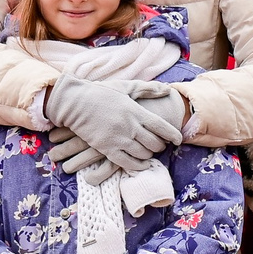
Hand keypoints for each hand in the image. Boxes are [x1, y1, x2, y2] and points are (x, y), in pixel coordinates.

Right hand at [46, 71, 180, 174]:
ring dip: (149, 155)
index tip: (178, 140)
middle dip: (161, 146)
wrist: (74, 103)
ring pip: (143, 154)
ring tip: (149, 152)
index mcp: (136, 111)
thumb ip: (147, 89)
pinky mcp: (107, 149)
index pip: (162, 127)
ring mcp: (118, 139)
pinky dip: (138, 166)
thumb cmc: (100, 93)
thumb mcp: (125, 87)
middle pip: (154, 143)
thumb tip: (167, 90)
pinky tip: (141, 165)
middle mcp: (130, 126)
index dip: (173, 135)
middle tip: (161, 145)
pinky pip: (127, 163)